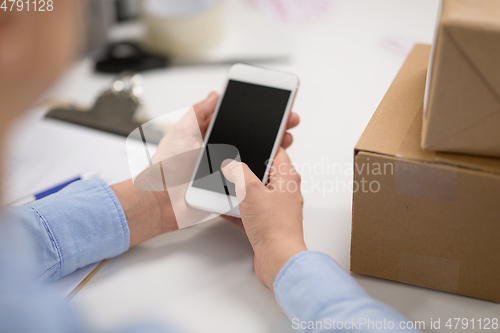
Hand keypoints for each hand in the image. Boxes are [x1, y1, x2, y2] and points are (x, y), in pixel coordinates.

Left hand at [112, 92, 299, 246]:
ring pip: (255, 157)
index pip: (239, 122)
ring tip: (286, 139)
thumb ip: (198, 113)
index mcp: (209, 137)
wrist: (163, 202)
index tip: (273, 107)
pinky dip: (264, 172)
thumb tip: (214, 95)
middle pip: (252, 138)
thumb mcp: (181, 131)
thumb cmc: (167, 168)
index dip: (256, 115)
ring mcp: (227, 170)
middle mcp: (220, 152)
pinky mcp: (230, 188)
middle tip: (288, 121)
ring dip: (273, 149)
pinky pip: (250, 179)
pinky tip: (276, 164)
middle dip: (272, 129)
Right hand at [221, 148, 306, 289]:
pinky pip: (251, 211)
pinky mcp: (269, 223)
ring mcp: (277, 208)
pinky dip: (238, 209)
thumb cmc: (274, 227)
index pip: (277, 151)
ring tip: (225, 186)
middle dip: (246, 169)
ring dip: (240, 191)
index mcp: (287, 177)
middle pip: (264, 172)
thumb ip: (239, 172)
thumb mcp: (250, 190)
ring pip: (256, 192)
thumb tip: (232, 163)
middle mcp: (285, 191)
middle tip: (232, 165)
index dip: (263, 144)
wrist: (278, 259)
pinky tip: (224, 209)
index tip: (249, 140)